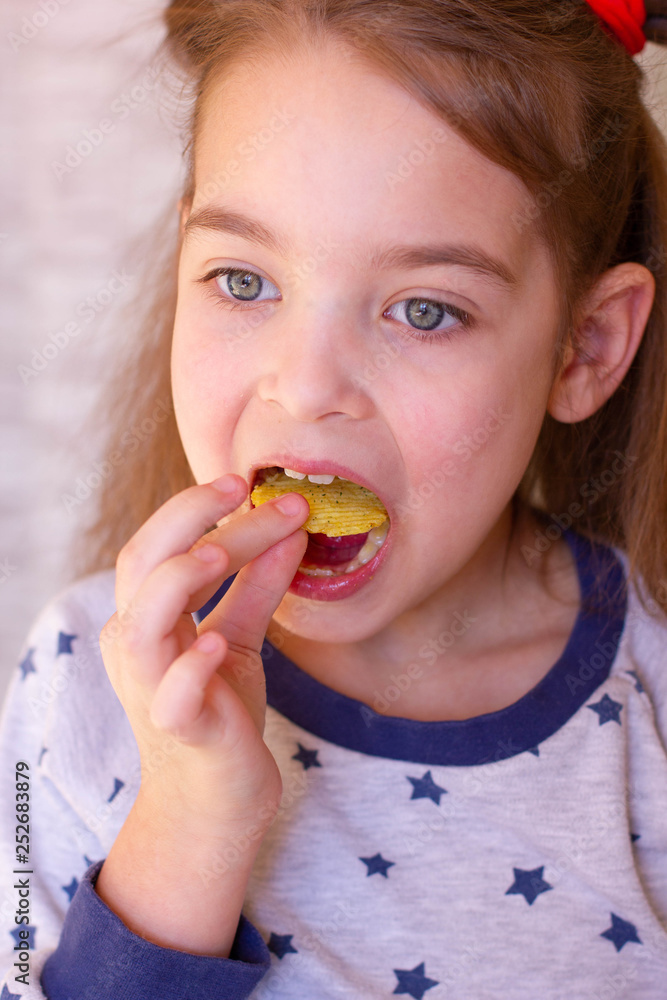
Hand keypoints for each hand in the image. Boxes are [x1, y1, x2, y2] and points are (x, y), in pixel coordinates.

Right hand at [99, 474, 309, 831]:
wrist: (216, 798)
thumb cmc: (219, 709)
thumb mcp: (238, 636)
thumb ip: (257, 586)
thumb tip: (291, 529)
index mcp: (147, 618)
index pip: (161, 546)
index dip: (199, 509)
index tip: (252, 484)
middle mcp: (138, 647)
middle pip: (141, 565)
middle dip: (187, 519)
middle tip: (241, 488)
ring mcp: (152, 689)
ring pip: (142, 623)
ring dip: (177, 581)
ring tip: (219, 552)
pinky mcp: (182, 730)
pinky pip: (172, 696)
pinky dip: (189, 666)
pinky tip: (216, 642)